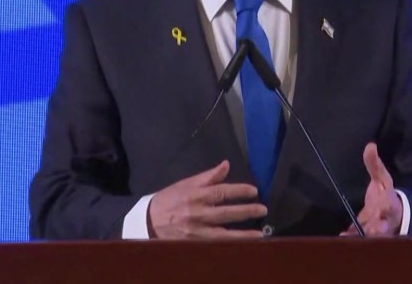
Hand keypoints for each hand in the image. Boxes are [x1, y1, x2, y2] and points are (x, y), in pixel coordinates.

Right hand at [147, 160, 267, 238]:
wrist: (148, 222)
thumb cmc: (169, 200)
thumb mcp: (186, 184)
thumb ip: (208, 176)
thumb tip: (226, 165)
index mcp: (196, 195)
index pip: (222, 192)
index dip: (239, 191)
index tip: (254, 191)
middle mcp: (197, 213)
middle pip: (226, 213)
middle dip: (247, 211)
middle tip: (263, 210)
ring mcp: (196, 231)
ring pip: (224, 234)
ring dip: (243, 234)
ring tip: (260, 235)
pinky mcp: (195, 243)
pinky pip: (216, 245)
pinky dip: (230, 245)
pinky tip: (243, 245)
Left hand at [341, 142, 402, 236]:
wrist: (392, 215)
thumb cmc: (385, 194)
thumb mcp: (382, 178)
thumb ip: (374, 164)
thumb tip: (370, 145)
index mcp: (390, 204)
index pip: (391, 205)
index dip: (388, 206)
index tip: (384, 204)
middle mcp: (385, 220)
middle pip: (383, 226)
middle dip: (378, 228)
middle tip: (372, 229)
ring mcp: (376, 230)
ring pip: (371, 236)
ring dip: (362, 236)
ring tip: (348, 236)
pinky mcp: (366, 235)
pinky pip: (358, 237)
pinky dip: (350, 237)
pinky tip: (341, 236)